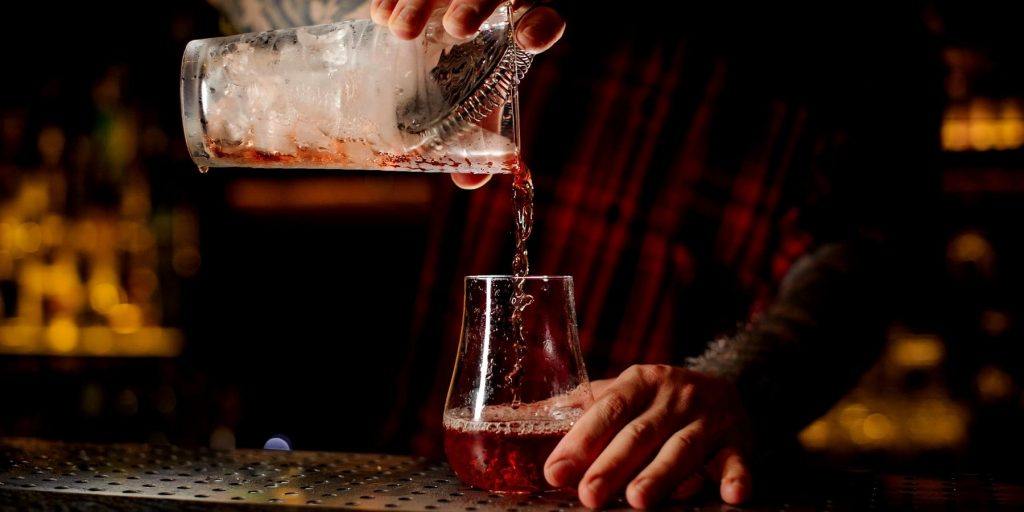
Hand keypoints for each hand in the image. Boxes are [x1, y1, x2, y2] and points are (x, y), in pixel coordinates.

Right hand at [370, 0, 563, 190]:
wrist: (444, 17)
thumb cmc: (473, 60)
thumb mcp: (482, 90)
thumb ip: (480, 129)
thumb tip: (469, 183)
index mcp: (526, 22)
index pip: (547, 17)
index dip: (542, 26)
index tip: (527, 39)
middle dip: (476, 5)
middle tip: (456, 29)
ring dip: (424, 2)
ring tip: (402, 31)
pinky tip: (378, 17)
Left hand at [545, 365, 752, 507]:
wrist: (726, 388)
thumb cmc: (657, 399)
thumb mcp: (620, 393)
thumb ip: (575, 409)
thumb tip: (512, 419)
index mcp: (640, 381)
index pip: (607, 410)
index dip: (581, 440)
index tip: (556, 470)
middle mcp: (674, 396)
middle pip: (640, 433)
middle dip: (612, 465)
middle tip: (589, 496)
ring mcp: (709, 418)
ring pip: (682, 448)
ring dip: (661, 475)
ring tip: (638, 499)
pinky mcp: (740, 442)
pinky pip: (739, 461)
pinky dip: (737, 477)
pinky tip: (731, 495)